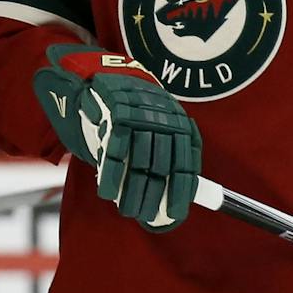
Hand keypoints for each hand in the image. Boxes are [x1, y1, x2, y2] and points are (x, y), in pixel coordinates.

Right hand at [33, 44, 200, 231]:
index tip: (175, 214)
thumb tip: (178, 198)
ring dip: (131, 192)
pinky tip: (107, 192)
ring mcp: (142, 117)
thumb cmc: (140, 112)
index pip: (185, 165)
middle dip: (151, 197)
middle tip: (143, 216)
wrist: (111, 76)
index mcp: (181, 125)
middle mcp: (165, 120)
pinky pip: (114, 153)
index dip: (180, 193)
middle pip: (161, 168)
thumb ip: (169, 156)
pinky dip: (110, 176)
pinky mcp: (117, 114)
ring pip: (138, 164)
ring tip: (127, 210)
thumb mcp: (162, 126)